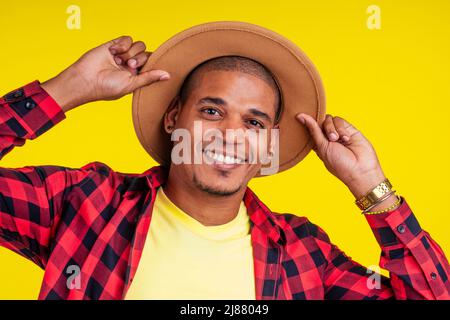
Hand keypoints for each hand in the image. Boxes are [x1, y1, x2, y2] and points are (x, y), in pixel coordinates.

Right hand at [42, 36, 169, 111]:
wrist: (86, 79)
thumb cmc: (107, 87)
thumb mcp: (131, 84)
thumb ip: (149, 78)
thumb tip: (168, 76)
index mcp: (137, 76)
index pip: (152, 65)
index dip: (151, 64)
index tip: (144, 69)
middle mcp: (130, 65)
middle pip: (146, 54)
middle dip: (139, 59)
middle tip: (129, 66)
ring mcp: (122, 55)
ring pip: (138, 45)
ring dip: (130, 52)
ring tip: (119, 60)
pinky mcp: (114, 45)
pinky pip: (127, 39)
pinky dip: (123, 44)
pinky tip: (113, 52)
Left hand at [296, 113, 386, 198]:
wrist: (361, 169)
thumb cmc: (340, 164)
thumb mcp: (322, 147)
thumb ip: (313, 130)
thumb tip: (300, 116)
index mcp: (319, 144)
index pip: (310, 129)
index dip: (306, 123)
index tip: (299, 117)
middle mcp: (328, 138)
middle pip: (319, 122)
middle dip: (323, 127)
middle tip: (331, 139)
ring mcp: (339, 133)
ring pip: (329, 119)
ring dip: (332, 128)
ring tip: (337, 139)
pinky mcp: (349, 129)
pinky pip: (340, 120)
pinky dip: (341, 128)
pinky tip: (346, 138)